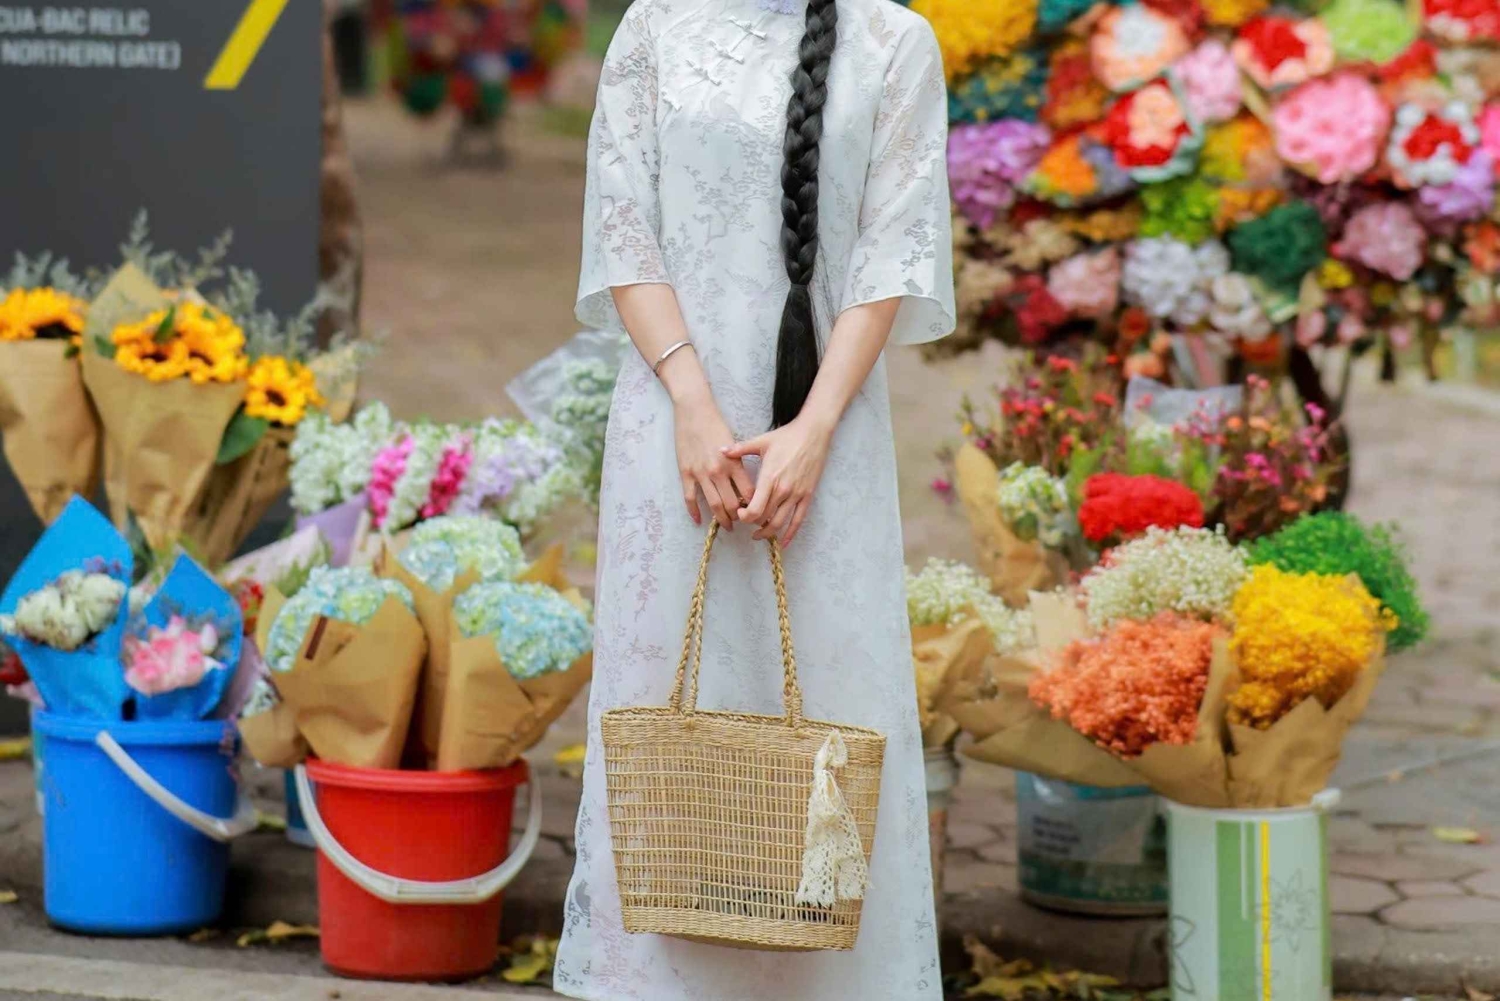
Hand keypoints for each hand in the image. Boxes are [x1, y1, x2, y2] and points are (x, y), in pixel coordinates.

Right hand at [674, 392, 753, 528]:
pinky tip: (699, 520)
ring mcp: (701, 474)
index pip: (748, 493)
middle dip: (739, 517)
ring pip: (714, 505)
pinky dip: (694, 512)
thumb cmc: (715, 424)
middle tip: (743, 522)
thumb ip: (739, 463)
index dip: (754, 505)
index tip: (756, 511)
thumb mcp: (734, 443)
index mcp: (734, 463)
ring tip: (727, 526)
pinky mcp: (686, 473)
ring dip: (722, 519)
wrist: (694, 410)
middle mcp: (719, 471)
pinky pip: (690, 498)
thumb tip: (745, 484)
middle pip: (732, 504)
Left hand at [722, 416, 833, 545]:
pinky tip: (782, 542)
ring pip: (779, 523)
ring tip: (758, 534)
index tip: (740, 513)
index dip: (744, 517)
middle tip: (746, 521)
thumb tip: (720, 450)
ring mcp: (796, 494)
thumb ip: (739, 449)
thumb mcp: (761, 441)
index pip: (754, 509)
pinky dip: (790, 534)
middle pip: (764, 518)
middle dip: (752, 523)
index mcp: (769, 478)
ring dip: (767, 532)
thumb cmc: (787, 436)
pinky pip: (798, 521)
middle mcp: (783, 490)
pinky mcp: (807, 496)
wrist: (813, 433)